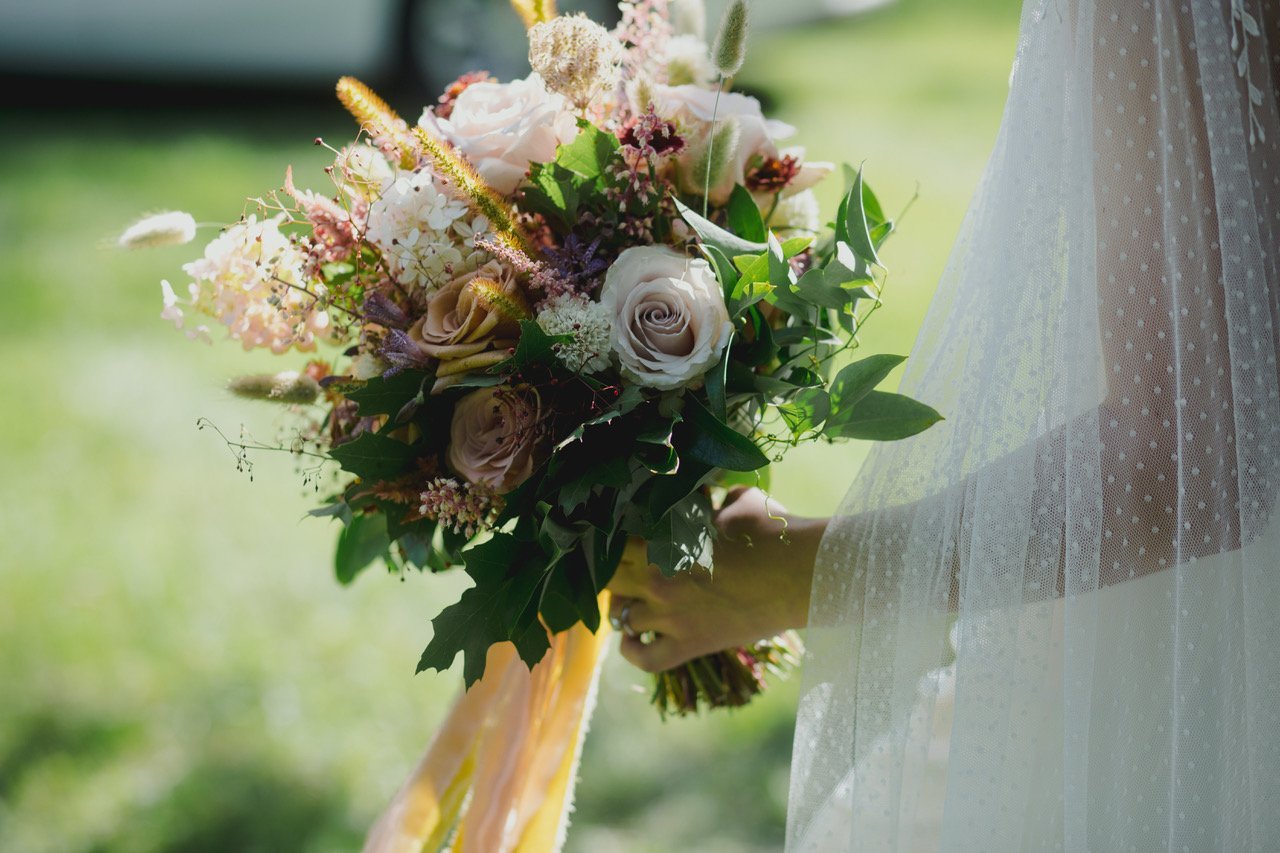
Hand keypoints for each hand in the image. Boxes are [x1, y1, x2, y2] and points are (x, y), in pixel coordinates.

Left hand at [606, 488, 825, 672]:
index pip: (617, 540)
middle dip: (615, 571)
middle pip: (610, 578)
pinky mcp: (691, 645)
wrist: (802, 573)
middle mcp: (658, 579)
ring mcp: (672, 616)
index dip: (618, 538)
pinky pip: (645, 658)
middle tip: (627, 567)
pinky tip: (631, 639)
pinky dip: (631, 651)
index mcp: (665, 540)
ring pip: (622, 616)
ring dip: (625, 607)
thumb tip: (707, 495)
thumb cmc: (774, 531)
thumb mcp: (738, 502)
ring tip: (635, 598)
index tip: (628, 537)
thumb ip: (712, 500)